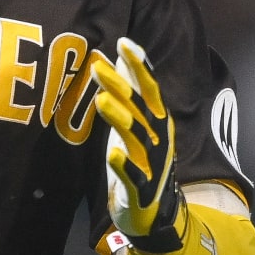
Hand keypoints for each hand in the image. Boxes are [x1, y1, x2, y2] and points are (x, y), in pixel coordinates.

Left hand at [91, 38, 182, 252]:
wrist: (153, 212)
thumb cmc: (141, 159)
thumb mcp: (137, 123)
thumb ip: (132, 92)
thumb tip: (121, 57)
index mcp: (157, 121)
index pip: (149, 88)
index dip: (139, 65)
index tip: (123, 42)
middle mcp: (158, 138)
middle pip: (139, 108)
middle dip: (120, 86)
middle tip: (96, 66)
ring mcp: (151, 164)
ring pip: (135, 138)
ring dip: (120, 119)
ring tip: (101, 101)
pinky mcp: (140, 189)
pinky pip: (132, 176)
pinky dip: (124, 165)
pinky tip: (113, 155)